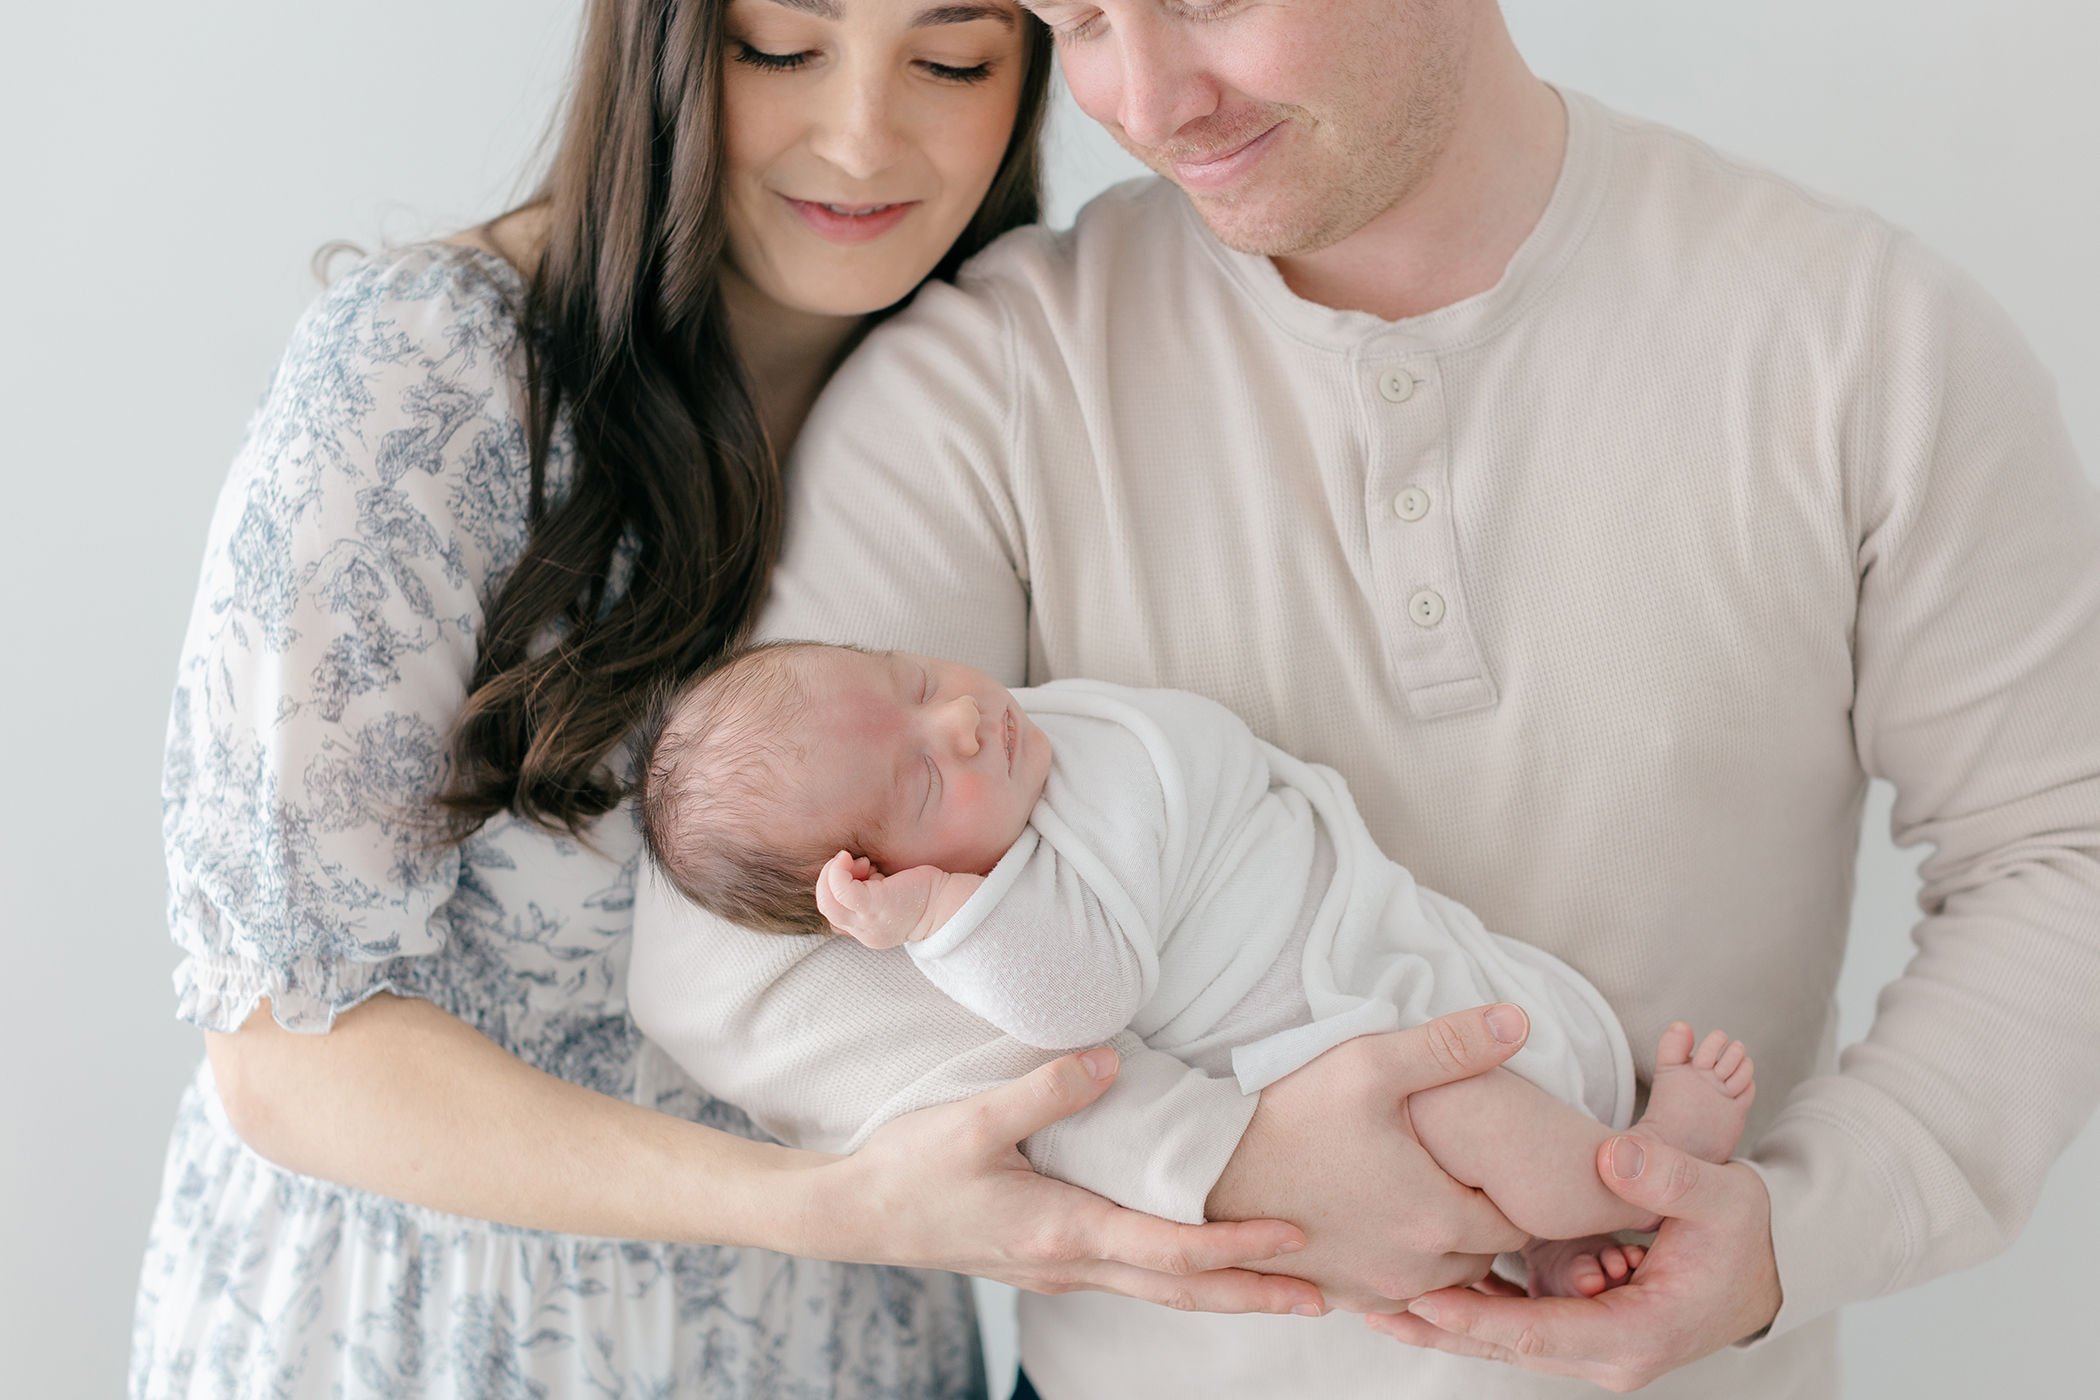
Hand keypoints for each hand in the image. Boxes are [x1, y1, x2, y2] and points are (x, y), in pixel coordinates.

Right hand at [807, 1045, 1325, 1313]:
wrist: (853, 1215)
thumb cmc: (908, 1168)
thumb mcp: (971, 1122)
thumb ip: (1045, 1089)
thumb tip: (1112, 1060)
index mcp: (1063, 1231)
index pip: (1170, 1250)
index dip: (1236, 1246)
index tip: (1295, 1238)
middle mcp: (1072, 1264)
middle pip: (1182, 1289)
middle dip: (1256, 1293)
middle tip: (1328, 1297)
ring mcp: (1062, 1270)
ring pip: (1161, 1290)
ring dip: (1226, 1290)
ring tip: (1286, 1287)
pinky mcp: (1050, 1261)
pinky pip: (1135, 1278)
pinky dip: (1184, 1277)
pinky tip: (1203, 1264)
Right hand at [815, 851, 939, 947]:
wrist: (947, 904)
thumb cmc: (923, 894)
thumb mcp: (888, 897)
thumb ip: (868, 892)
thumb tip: (851, 869)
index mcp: (868, 932)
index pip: (834, 914)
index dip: (838, 888)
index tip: (861, 873)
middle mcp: (864, 932)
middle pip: (826, 908)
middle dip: (830, 879)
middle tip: (852, 863)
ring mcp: (866, 922)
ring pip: (827, 901)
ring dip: (834, 874)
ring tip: (860, 863)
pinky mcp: (872, 906)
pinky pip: (840, 889)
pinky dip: (838, 870)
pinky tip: (851, 859)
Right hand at [1204, 1005, 1535, 1311]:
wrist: (1208, 1165)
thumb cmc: (1291, 1113)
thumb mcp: (1371, 1064)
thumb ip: (1451, 1044)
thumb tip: (1519, 1020)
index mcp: (1433, 1219)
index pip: (1517, 1225)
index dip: (1510, 1190)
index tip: (1487, 1158)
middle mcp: (1411, 1272)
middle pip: (1484, 1259)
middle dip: (1481, 1220)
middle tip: (1457, 1171)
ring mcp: (1371, 1291)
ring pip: (1442, 1282)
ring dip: (1443, 1248)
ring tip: (1420, 1191)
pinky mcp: (1336, 1297)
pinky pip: (1396, 1295)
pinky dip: (1400, 1264)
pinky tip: (1380, 1217)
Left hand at [1368, 1133, 1782, 1391]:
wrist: (1767, 1264)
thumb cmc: (1744, 1231)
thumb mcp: (1721, 1195)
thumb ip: (1667, 1175)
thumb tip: (1610, 1156)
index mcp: (1638, 1333)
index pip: (1543, 1331)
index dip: (1480, 1317)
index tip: (1424, 1297)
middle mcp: (1611, 1355)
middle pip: (1512, 1346)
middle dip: (1444, 1329)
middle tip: (1375, 1307)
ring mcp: (1597, 1349)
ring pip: (1510, 1342)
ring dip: (1451, 1324)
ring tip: (1380, 1304)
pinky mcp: (1586, 1331)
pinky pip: (1523, 1326)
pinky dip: (1478, 1313)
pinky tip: (1429, 1292)